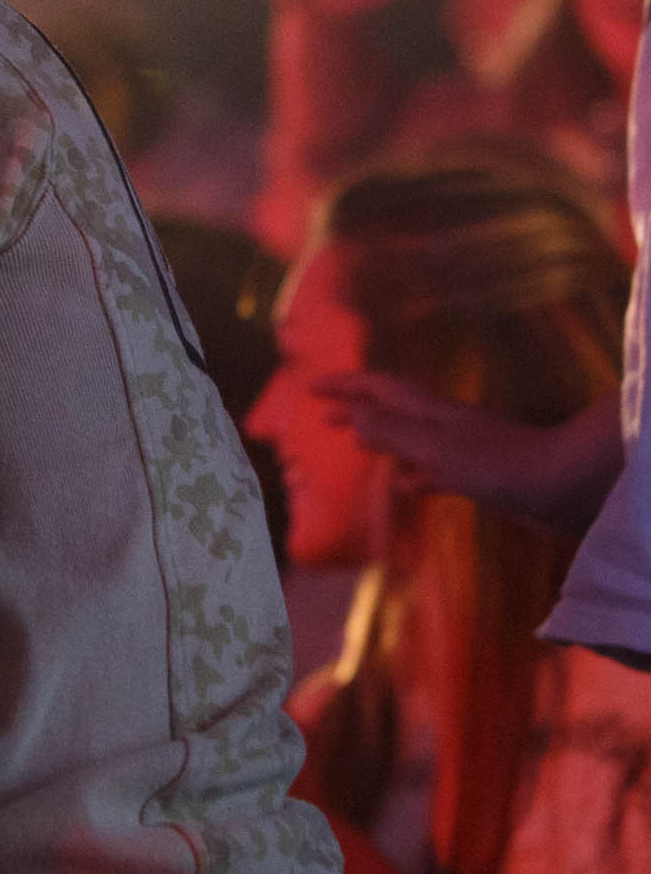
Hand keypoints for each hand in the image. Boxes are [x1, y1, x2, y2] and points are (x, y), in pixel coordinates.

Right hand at [318, 376, 623, 537]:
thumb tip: (351, 418)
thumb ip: (392, 432)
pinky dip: (413, 474)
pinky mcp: (480, 475)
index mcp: (430, 413)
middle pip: (393, 410)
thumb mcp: (435, 447)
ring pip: (412, 439)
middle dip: (357, 409)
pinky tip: (407, 487)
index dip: (345, 386)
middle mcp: (443, 425)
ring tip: (356, 447)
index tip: (311, 389)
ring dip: (382, 440)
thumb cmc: (498, 464)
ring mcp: (463, 449)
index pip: (379, 389)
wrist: (563, 483)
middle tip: (324, 417)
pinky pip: (435, 470)